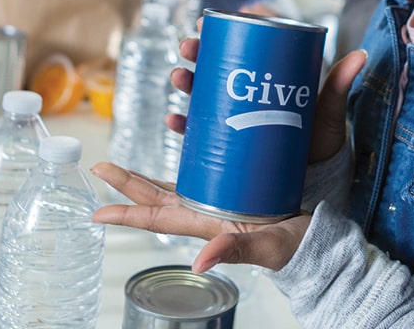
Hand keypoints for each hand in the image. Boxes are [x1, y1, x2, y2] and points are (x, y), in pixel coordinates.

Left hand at [91, 163, 312, 271]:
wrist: (316, 241)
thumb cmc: (294, 248)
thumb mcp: (267, 247)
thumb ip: (234, 251)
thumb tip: (200, 262)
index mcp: (207, 223)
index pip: (157, 217)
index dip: (126, 213)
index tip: (97, 210)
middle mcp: (206, 212)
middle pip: (156, 197)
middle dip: (127, 183)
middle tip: (101, 166)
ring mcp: (218, 201)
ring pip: (172, 185)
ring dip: (147, 175)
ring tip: (125, 163)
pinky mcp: (235, 190)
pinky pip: (200, 175)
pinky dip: (185, 161)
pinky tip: (179, 150)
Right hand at [167, 36, 366, 164]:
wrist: (315, 179)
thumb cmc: (321, 139)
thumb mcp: (327, 110)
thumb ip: (338, 85)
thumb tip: (360, 55)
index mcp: (267, 74)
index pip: (243, 43)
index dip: (224, 29)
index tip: (212, 22)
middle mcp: (245, 91)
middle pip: (216, 64)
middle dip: (198, 52)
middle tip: (189, 47)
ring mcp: (233, 114)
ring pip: (201, 92)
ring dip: (185, 81)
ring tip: (178, 77)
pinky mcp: (225, 140)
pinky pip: (198, 130)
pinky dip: (184, 124)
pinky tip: (174, 121)